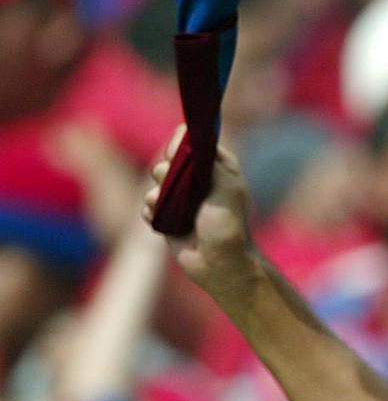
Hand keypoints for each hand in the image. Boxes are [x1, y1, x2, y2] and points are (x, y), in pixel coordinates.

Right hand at [141, 126, 255, 297]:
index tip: (176, 154)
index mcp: (218, 169)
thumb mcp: (225, 187)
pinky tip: (164, 222)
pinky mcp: (167, 217)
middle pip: (166, 161)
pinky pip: (147, 206)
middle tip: (174, 185)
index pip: (193, 142)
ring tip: (169, 208)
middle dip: (165, 172)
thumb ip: (208, 160)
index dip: (181, 145)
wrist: (218, 264)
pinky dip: (151, 213)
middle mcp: (198, 181)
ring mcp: (181, 199)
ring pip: (153, 184)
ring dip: (157, 195)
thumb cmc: (227, 225)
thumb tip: (190, 136)